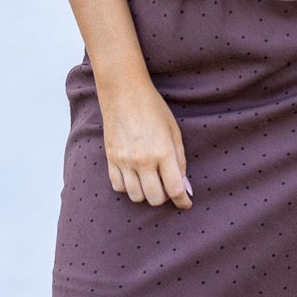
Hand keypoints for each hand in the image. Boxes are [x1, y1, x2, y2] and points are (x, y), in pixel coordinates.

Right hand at [98, 77, 192, 208]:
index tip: (186, 204)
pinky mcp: (111, 159)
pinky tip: (135, 177)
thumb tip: (185, 186)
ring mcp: (124, 161)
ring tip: (151, 182)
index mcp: (163, 152)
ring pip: (135, 196)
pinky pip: (118, 187)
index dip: (182, 201)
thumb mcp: (174, 131)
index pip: (175, 189)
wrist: (124, 92)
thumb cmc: (153, 108)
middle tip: (167, 187)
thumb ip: (180, 160)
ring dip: (146, 194)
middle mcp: (143, 160)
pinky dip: (128, 188)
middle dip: (164, 198)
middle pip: (155, 198)